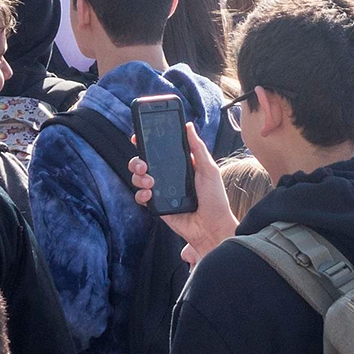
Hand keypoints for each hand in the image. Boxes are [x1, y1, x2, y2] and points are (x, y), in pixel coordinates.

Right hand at [131, 122, 237, 263]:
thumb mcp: (208, 169)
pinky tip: (149, 193)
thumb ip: (197, 148)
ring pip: (138, 179)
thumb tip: (189, 126)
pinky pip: (141, 197)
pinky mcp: (157, 206)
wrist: (212, 227)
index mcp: (180, 165)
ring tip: (149, 181)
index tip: (139, 136)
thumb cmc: (215, 198)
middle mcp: (168, 177)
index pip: (160, 151)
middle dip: (137, 160)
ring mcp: (162, 191)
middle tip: (143, 164)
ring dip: (138, 177)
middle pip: (144, 163)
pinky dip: (141, 194)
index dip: (147, 143)